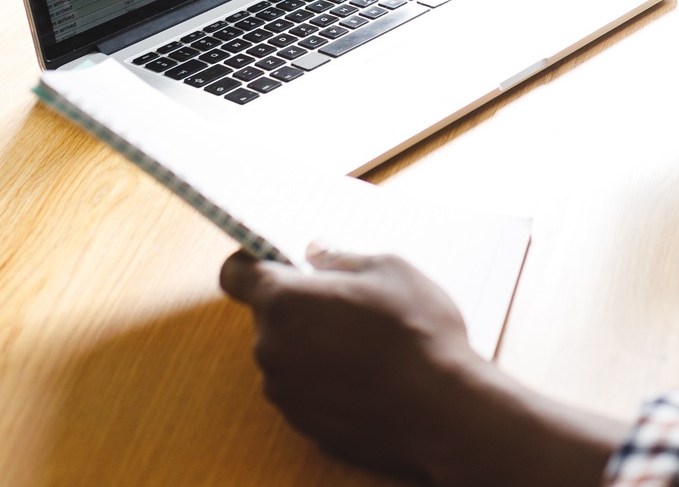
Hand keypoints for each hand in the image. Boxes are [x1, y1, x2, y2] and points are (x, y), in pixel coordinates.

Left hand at [219, 248, 621, 485]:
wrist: (442, 410)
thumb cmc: (417, 333)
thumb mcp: (389, 270)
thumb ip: (341, 258)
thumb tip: (316, 253)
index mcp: (284, 302)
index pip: (236, 273)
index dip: (254, 261)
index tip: (278, 259)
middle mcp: (271, 349)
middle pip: (269, 316)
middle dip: (299, 305)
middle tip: (347, 301)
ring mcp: (285, 392)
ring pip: (287, 354)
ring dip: (312, 344)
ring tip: (364, 342)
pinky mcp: (304, 424)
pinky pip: (304, 388)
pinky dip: (325, 378)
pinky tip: (366, 374)